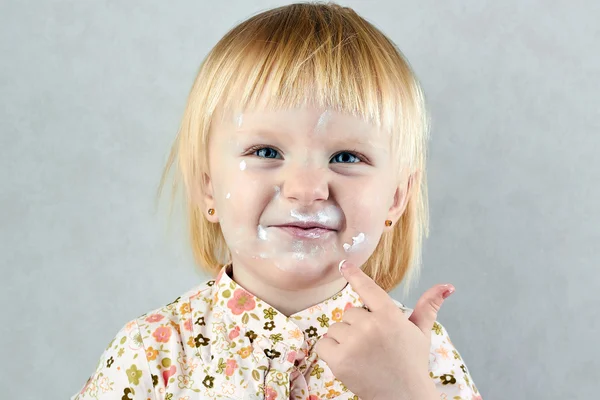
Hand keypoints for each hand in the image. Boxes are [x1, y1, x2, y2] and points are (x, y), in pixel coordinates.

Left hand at [313, 260, 454, 399]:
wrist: (404, 398)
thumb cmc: (411, 364)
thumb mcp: (421, 333)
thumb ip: (429, 306)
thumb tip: (447, 286)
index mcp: (390, 316)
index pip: (368, 289)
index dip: (354, 274)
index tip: (344, 263)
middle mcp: (371, 326)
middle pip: (348, 313)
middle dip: (356, 326)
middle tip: (372, 345)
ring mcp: (354, 343)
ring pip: (335, 328)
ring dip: (343, 339)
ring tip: (362, 355)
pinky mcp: (340, 360)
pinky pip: (323, 344)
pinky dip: (330, 351)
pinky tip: (347, 360)